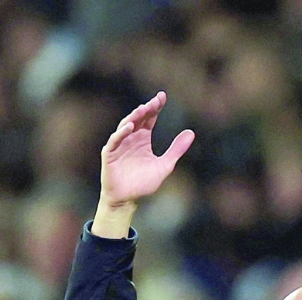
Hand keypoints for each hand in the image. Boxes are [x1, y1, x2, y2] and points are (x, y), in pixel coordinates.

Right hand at [93, 91, 194, 237]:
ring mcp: (119, 145)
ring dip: (134, 117)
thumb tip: (191, 132)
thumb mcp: (165, 165)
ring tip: (143, 109)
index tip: (163, 96)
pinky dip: (121, 133)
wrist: (127, 200)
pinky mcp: (110, 154)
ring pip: (126, 126)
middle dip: (147, 109)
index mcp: (143, 139)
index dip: (156, 107)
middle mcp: (131, 138)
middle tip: (156, 101)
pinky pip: (115, 140)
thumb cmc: (143, 184)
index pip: (150, 118)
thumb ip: (176, 149)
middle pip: (139, 118)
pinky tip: (130, 127)